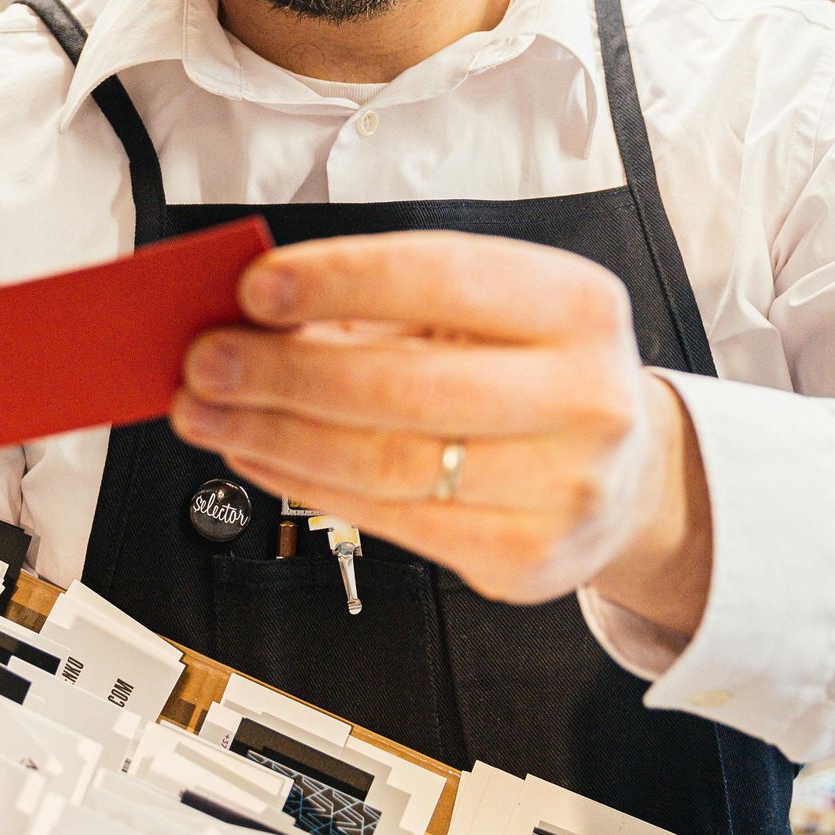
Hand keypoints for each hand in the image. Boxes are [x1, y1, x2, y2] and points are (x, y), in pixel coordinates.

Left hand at [172, 233, 711, 625]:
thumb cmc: (535, 375)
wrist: (624, 477)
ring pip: (385, 463)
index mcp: (576, 305)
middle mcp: (584, 395)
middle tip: (209, 360)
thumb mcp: (484, 314)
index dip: (338, 279)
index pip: (442, 277)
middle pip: (402, 384)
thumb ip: (382, 304)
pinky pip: (390, 523)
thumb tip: (254, 311)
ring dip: (274, 436)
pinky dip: (306, 485)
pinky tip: (262, 456)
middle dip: (283, 372)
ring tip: (213, 412)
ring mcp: (561, 485)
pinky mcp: (526, 556)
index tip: (255, 287)